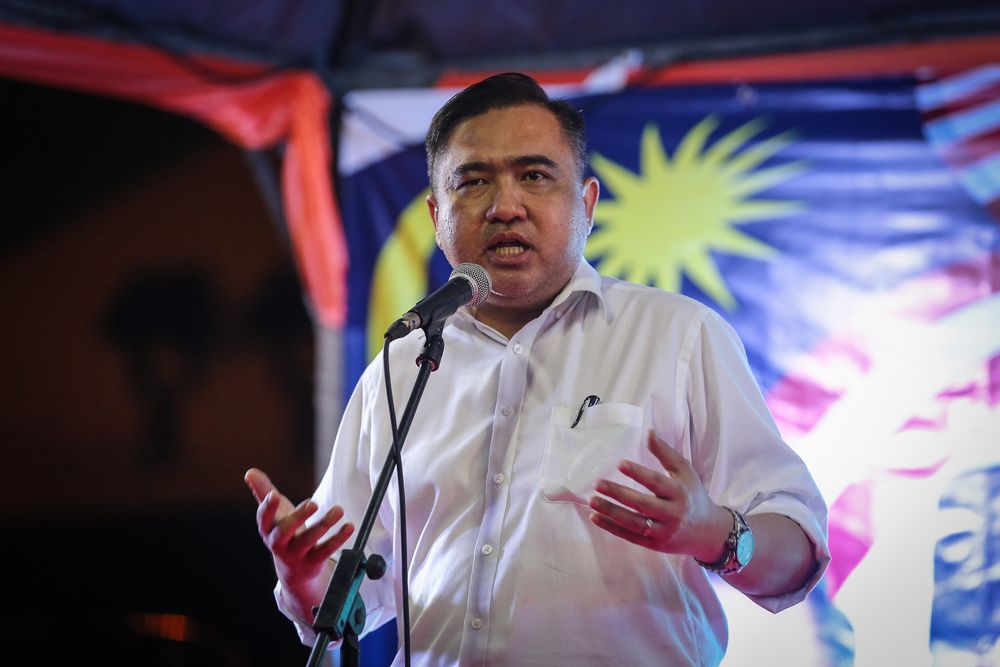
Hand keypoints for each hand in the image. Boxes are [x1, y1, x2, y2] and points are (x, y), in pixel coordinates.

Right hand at [244, 468, 354, 603]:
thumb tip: (250, 472)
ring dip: (324, 524)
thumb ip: (263, 492)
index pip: (264, 519)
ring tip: (338, 510)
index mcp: (268, 529)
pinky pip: (326, 550)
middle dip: (298, 517)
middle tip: (314, 503)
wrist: (293, 571)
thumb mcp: (274, 514)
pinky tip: (349, 526)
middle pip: (285, 531)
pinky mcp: (313, 561)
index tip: (274, 495)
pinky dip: (338, 538)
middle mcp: (279, 543)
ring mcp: (296, 554)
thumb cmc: (284, 533)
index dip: (268, 508)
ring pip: (308, 540)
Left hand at [588, 431, 730, 561]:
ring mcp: (663, 531)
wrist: (708, 532)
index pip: (656, 482)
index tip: (619, 463)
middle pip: (642, 504)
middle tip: (597, 483)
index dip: (638, 473)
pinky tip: (595, 517)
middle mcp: (672, 513)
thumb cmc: (692, 495)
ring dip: (611, 512)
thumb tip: (648, 431)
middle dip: (619, 494)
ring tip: (592, 500)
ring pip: (634, 522)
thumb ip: (666, 453)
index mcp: (679, 492)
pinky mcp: (654, 544)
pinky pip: (630, 536)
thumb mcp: (685, 472)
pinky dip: (612, 528)